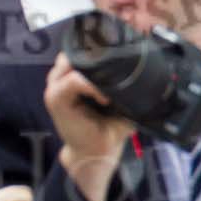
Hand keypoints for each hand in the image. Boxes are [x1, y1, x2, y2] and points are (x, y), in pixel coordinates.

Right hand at [42, 54, 131, 200]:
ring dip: (90, 68)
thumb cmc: (108, 127)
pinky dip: (89, 85)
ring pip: (70, 60)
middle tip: (112, 64)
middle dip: (92, 54)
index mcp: (76, 74)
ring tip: (107, 84)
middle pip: (73, 50)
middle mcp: (62, 77)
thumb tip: (146, 66)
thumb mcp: (120, 100)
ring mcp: (56, 86)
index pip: (81, 48)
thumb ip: (123, 81)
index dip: (96, 46)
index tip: (117, 49)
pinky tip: (103, 97)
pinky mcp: (55, 99)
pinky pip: (73, 81)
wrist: (98, 153)